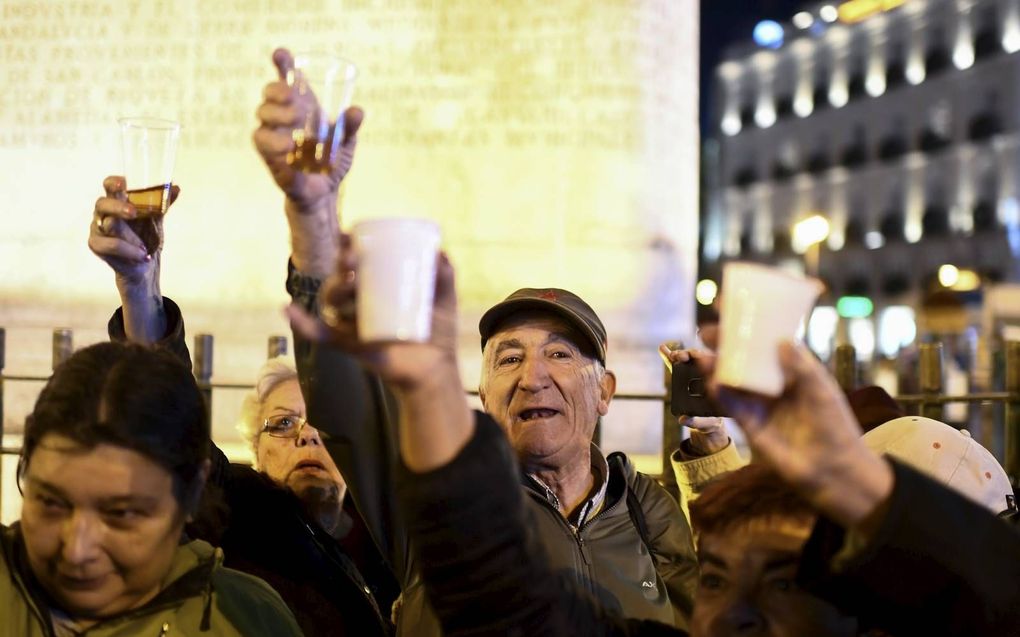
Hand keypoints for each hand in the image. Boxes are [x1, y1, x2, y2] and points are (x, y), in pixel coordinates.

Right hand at [88, 176, 178, 288]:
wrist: (145, 266)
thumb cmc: (147, 238)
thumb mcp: (156, 219)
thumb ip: (162, 204)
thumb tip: (175, 188)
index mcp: (117, 202)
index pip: (109, 186)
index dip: (114, 182)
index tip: (124, 183)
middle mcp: (104, 213)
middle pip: (102, 203)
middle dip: (118, 206)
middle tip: (133, 212)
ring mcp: (97, 229)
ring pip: (109, 225)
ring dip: (131, 236)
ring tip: (145, 247)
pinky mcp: (97, 246)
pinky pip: (111, 245)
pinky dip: (129, 250)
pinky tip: (142, 255)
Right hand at [253, 48, 363, 211]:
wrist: (324, 193)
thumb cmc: (333, 162)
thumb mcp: (346, 143)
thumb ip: (350, 127)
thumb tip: (357, 111)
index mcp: (302, 106)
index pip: (288, 79)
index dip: (283, 64)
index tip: (281, 53)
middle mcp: (283, 116)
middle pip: (269, 92)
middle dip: (278, 90)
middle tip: (295, 98)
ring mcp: (273, 133)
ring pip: (262, 114)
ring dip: (277, 113)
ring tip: (296, 120)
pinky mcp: (268, 155)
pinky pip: (261, 141)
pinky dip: (273, 140)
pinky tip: (287, 145)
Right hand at [287, 235, 457, 390]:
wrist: (437, 368)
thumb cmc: (438, 330)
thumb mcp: (445, 297)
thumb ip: (444, 273)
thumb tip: (438, 251)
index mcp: (378, 287)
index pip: (357, 262)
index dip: (347, 246)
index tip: (350, 235)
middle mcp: (361, 302)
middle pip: (341, 278)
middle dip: (342, 265)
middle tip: (354, 259)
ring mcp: (354, 323)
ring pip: (332, 301)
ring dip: (334, 289)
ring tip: (352, 283)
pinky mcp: (350, 344)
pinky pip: (320, 334)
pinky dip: (302, 323)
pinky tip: (287, 310)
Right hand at [660, 343, 729, 455]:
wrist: (708, 422)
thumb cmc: (711, 421)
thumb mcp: (706, 424)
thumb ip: (696, 422)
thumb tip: (683, 419)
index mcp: (715, 384)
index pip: (711, 366)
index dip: (703, 359)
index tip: (695, 357)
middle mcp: (706, 376)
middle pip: (699, 358)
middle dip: (689, 354)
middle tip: (680, 357)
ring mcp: (693, 375)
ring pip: (688, 359)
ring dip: (679, 354)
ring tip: (671, 355)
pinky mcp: (683, 377)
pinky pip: (676, 366)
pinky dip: (669, 357)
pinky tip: (662, 348)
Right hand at [709, 342, 893, 528]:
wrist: (834, 470)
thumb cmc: (835, 426)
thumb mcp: (821, 390)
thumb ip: (801, 366)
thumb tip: (781, 340)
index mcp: (793, 372)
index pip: (768, 343)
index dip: (752, 327)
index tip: (735, 310)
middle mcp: (773, 385)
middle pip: (744, 359)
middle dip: (726, 345)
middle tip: (708, 331)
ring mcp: (760, 404)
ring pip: (733, 380)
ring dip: (716, 367)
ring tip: (701, 354)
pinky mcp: (751, 425)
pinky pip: (731, 406)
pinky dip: (720, 393)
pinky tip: (713, 381)